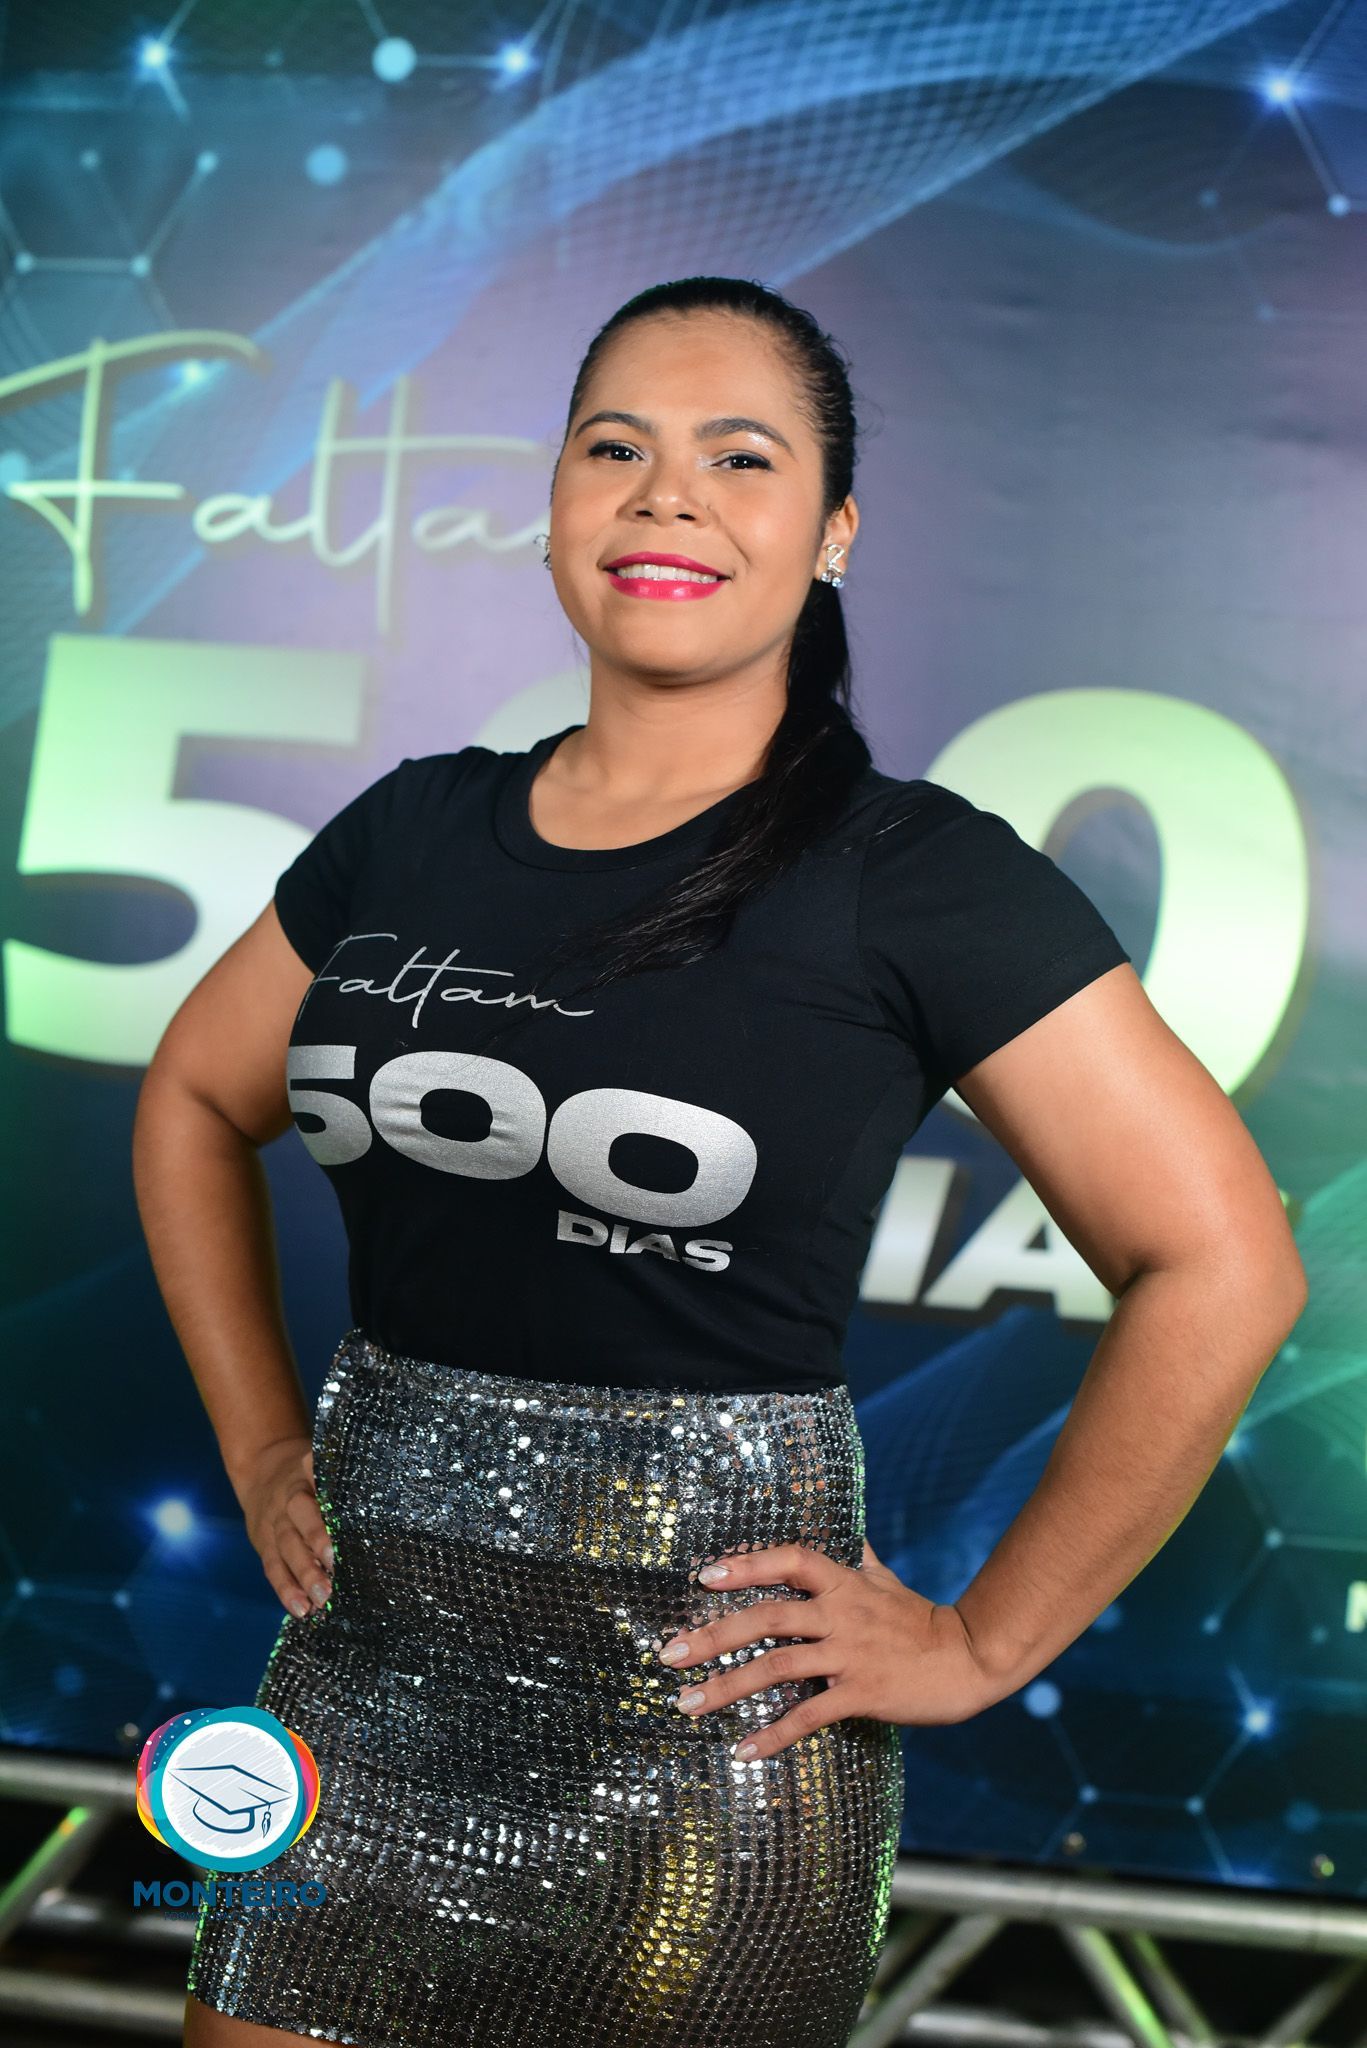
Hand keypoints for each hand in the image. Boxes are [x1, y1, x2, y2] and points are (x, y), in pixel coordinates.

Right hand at [235, 1435, 334, 1621]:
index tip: (345, 1522)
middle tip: (334, 1565)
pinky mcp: (264, 1544)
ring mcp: (274, 1521)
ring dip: (302, 1574)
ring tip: (320, 1598)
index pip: (318, 1483)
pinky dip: (286, 1590)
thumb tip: (391, 1503)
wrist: (261, 1471)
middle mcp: (288, 1496)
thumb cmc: (311, 1476)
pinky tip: (301, 1610)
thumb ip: (345, 1483)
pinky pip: (272, 1568)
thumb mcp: (322, 1467)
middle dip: (315, 1540)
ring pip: (285, 1546)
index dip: (328, 1503)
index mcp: (308, 1472)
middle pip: (299, 1516)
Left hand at [657, 1536, 995, 1760]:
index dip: (746, 1564)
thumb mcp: (885, 1579)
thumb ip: (857, 1557)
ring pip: (777, 1667)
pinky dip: (774, 1734)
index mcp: (843, 1582)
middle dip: (713, 1634)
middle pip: (767, 1616)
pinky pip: (809, 1715)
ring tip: (688, 1704)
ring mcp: (850, 1654)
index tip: (704, 1577)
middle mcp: (841, 1613)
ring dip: (727, 1687)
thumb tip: (844, 1529)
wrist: (970, 1657)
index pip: (789, 1558)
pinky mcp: (862, 1694)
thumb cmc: (921, 1618)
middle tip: (668, 1653)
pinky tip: (744, 1750)